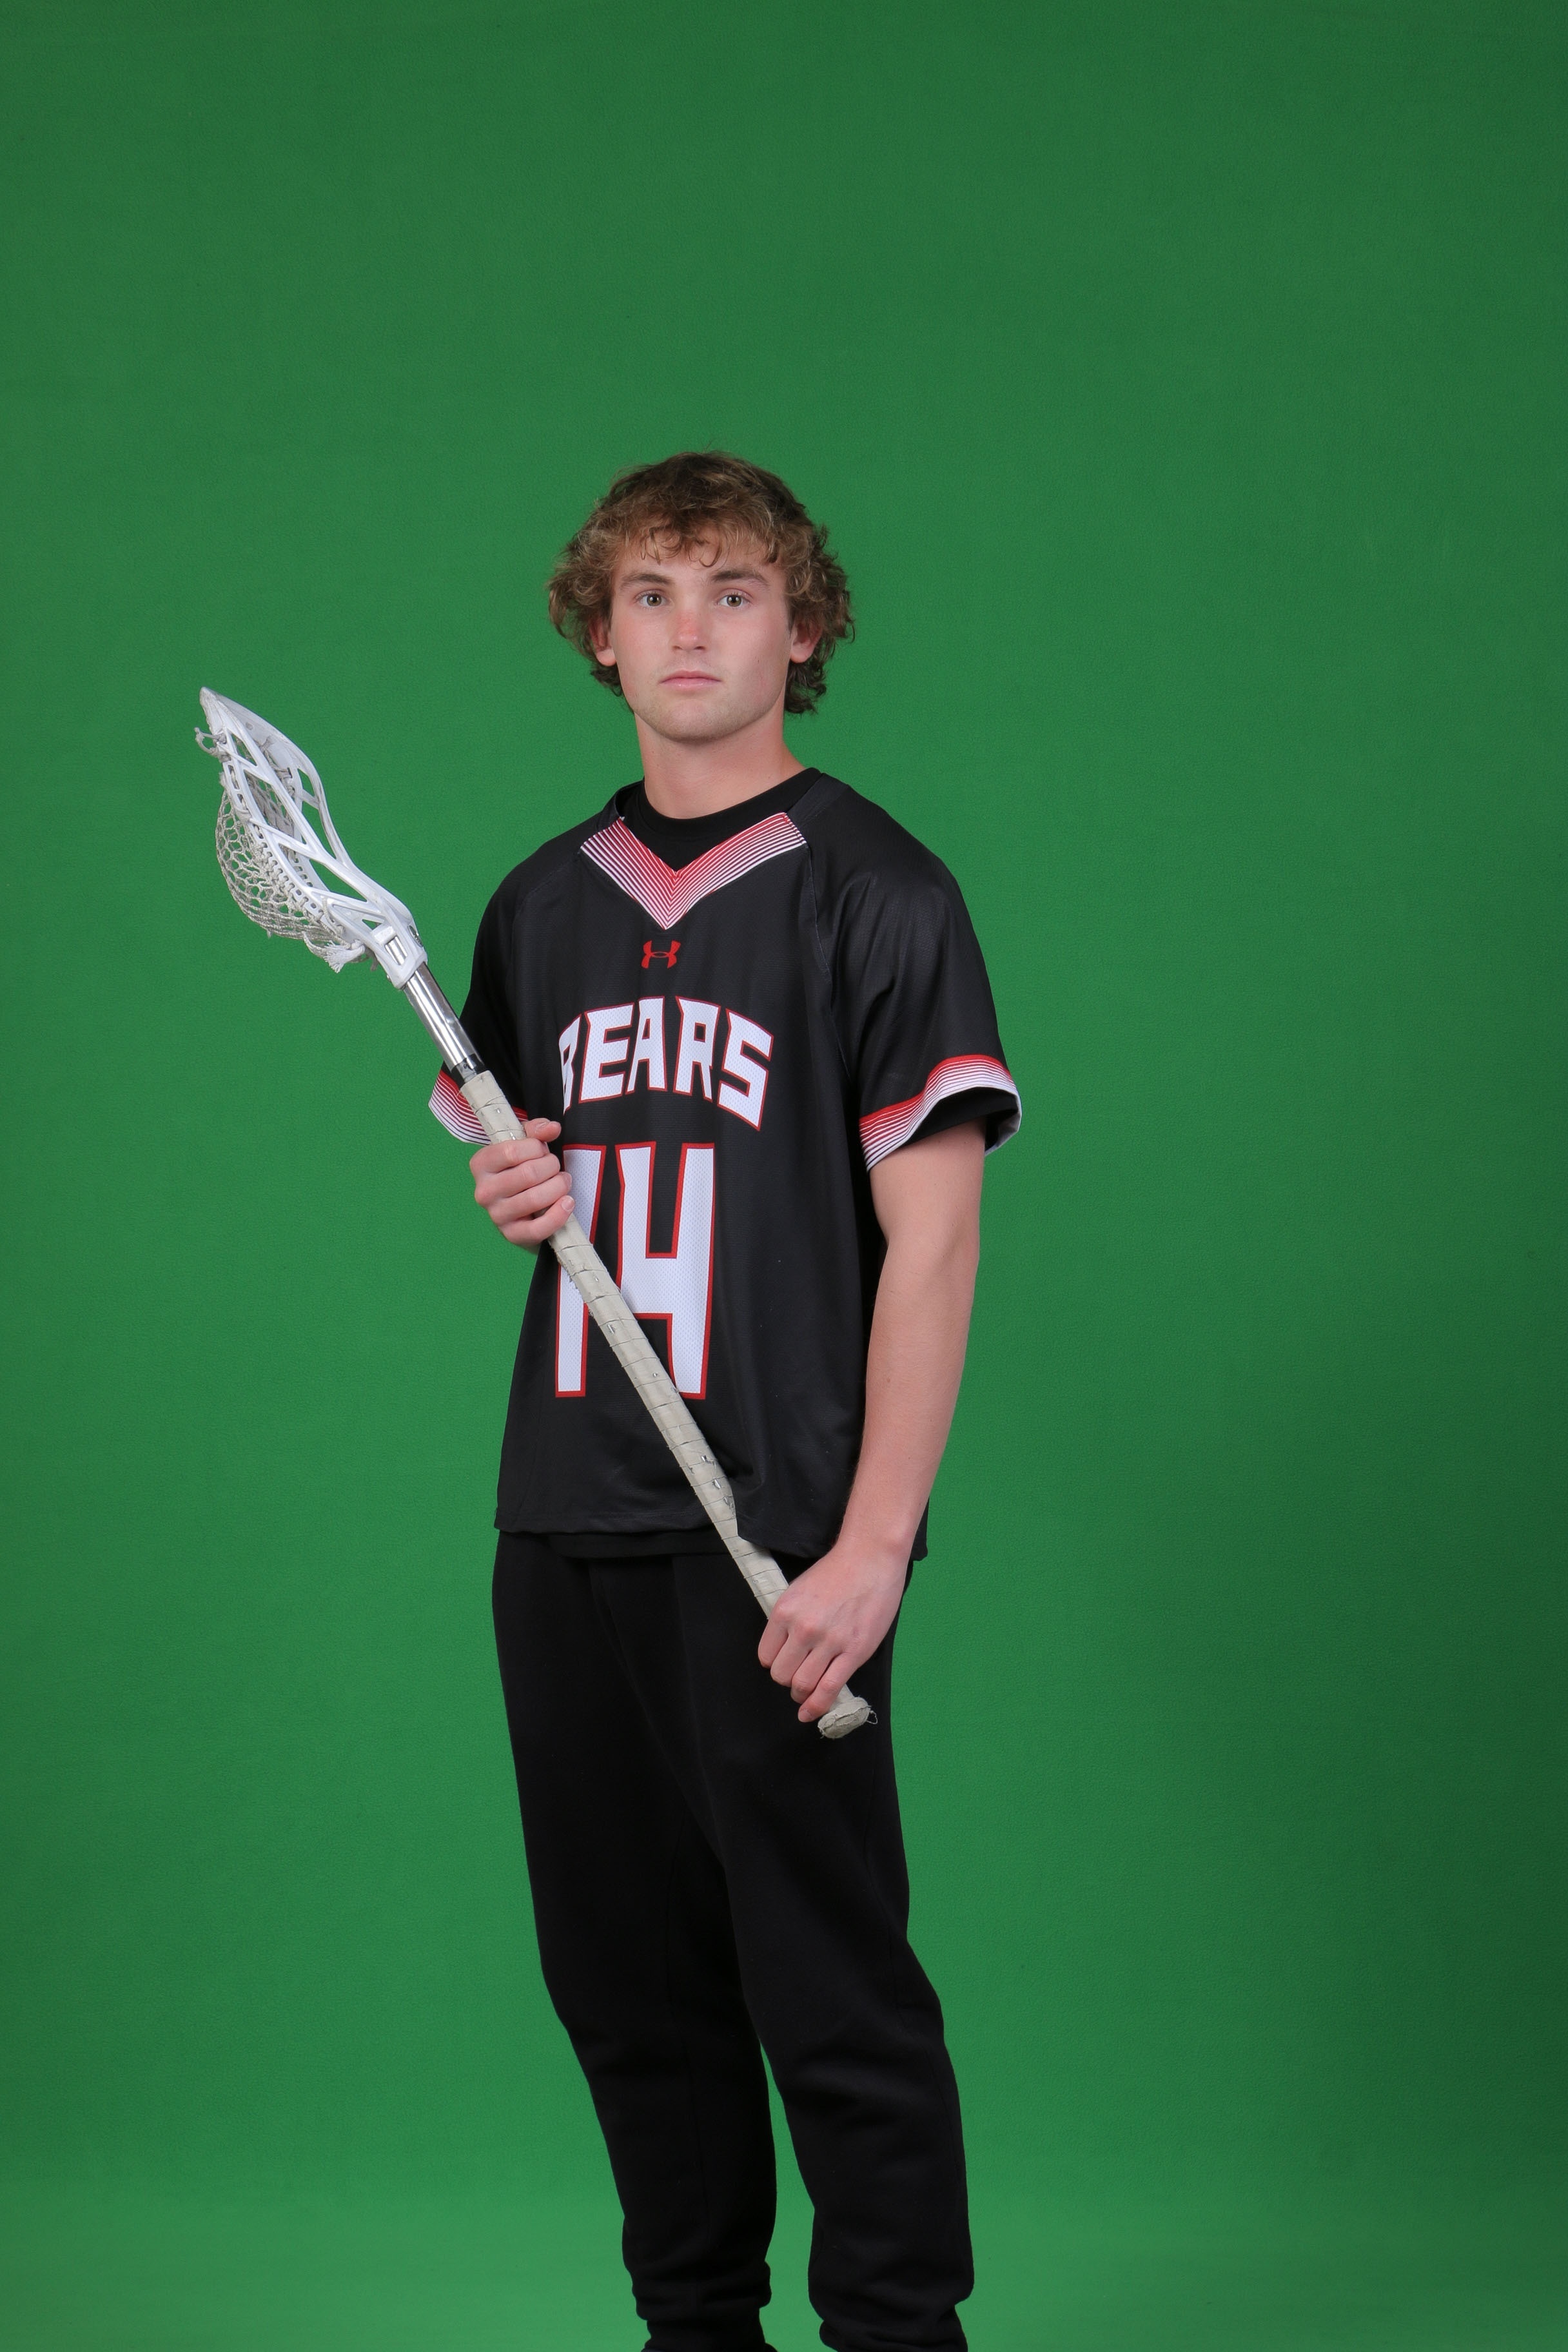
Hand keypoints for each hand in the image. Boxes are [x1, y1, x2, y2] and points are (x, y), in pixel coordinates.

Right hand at [470, 1118, 574, 1249]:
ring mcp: (496, 1215)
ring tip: (562, 1183)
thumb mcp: (525, 1145)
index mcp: (481, 1164)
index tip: (542, 1150)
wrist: (520, 1208)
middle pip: (528, 1174)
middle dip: (551, 1167)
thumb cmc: (521, 1170)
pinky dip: (559, 1214)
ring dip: (558, 1187)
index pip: (511, 1151)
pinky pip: (538, 1228)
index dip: (536, 1148)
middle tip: (555, 1168)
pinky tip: (567, 1203)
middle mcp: (484, 1191)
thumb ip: (537, 1131)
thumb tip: (552, 1128)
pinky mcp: (513, 1234)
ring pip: (535, 1198)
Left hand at [758, 1540, 907, 1723]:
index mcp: (785, 1611)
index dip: (774, 1663)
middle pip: (781, 1675)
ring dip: (801, 1694)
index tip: (784, 1662)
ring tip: (804, 1694)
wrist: (870, 1558)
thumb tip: (784, 1649)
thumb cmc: (837, 1571)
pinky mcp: (853, 1652)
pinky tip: (810, 1713)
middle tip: (797, 1676)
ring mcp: (829, 1642)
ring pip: (802, 1685)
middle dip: (787, 1680)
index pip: (766, 1656)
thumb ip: (788, 1620)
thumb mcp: (799, 1590)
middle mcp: (803, 1628)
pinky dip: (817, 1706)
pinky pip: (829, 1689)